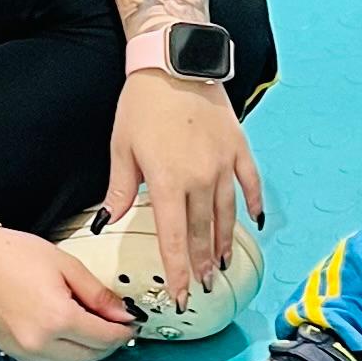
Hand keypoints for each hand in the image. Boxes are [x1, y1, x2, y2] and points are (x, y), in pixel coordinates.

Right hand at [0, 228, 139, 360]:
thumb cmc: (12, 256)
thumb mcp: (67, 266)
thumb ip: (99, 294)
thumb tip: (123, 314)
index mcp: (57, 318)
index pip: (105, 338)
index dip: (124, 332)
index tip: (131, 323)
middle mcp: (41, 342)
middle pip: (91, 356)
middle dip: (110, 344)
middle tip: (118, 326)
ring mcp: (25, 352)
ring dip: (90, 354)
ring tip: (96, 332)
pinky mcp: (14, 354)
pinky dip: (68, 357)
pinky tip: (73, 338)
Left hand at [107, 73, 263, 305]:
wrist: (175, 63)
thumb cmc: (143, 104)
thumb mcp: (122, 148)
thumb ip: (121, 190)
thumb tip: (107, 222)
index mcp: (168, 183)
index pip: (174, 240)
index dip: (178, 273)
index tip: (182, 297)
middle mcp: (199, 179)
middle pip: (201, 234)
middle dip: (200, 265)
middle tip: (203, 288)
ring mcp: (223, 165)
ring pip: (226, 216)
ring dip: (223, 244)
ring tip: (220, 266)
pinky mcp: (238, 149)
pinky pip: (250, 184)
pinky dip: (252, 206)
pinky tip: (253, 224)